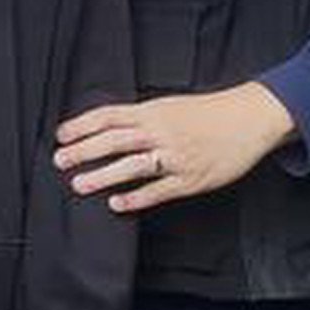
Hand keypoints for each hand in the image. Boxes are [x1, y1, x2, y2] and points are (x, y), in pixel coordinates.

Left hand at [55, 82, 297, 212]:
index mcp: (154, 111)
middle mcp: (162, 132)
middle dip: (85, 150)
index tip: (61, 135)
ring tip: (79, 184)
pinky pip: (159, 190)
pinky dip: (137, 197)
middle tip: (60, 160)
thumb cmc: (208, 113)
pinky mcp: (191, 178)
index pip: (110, 116)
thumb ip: (142, 117)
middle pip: (115, 140)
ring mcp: (176, 156)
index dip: (83, 125)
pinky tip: (117, 204)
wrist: (249, 119)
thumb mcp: (171, 105)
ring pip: (133, 166)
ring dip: (104, 175)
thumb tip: (109, 127)